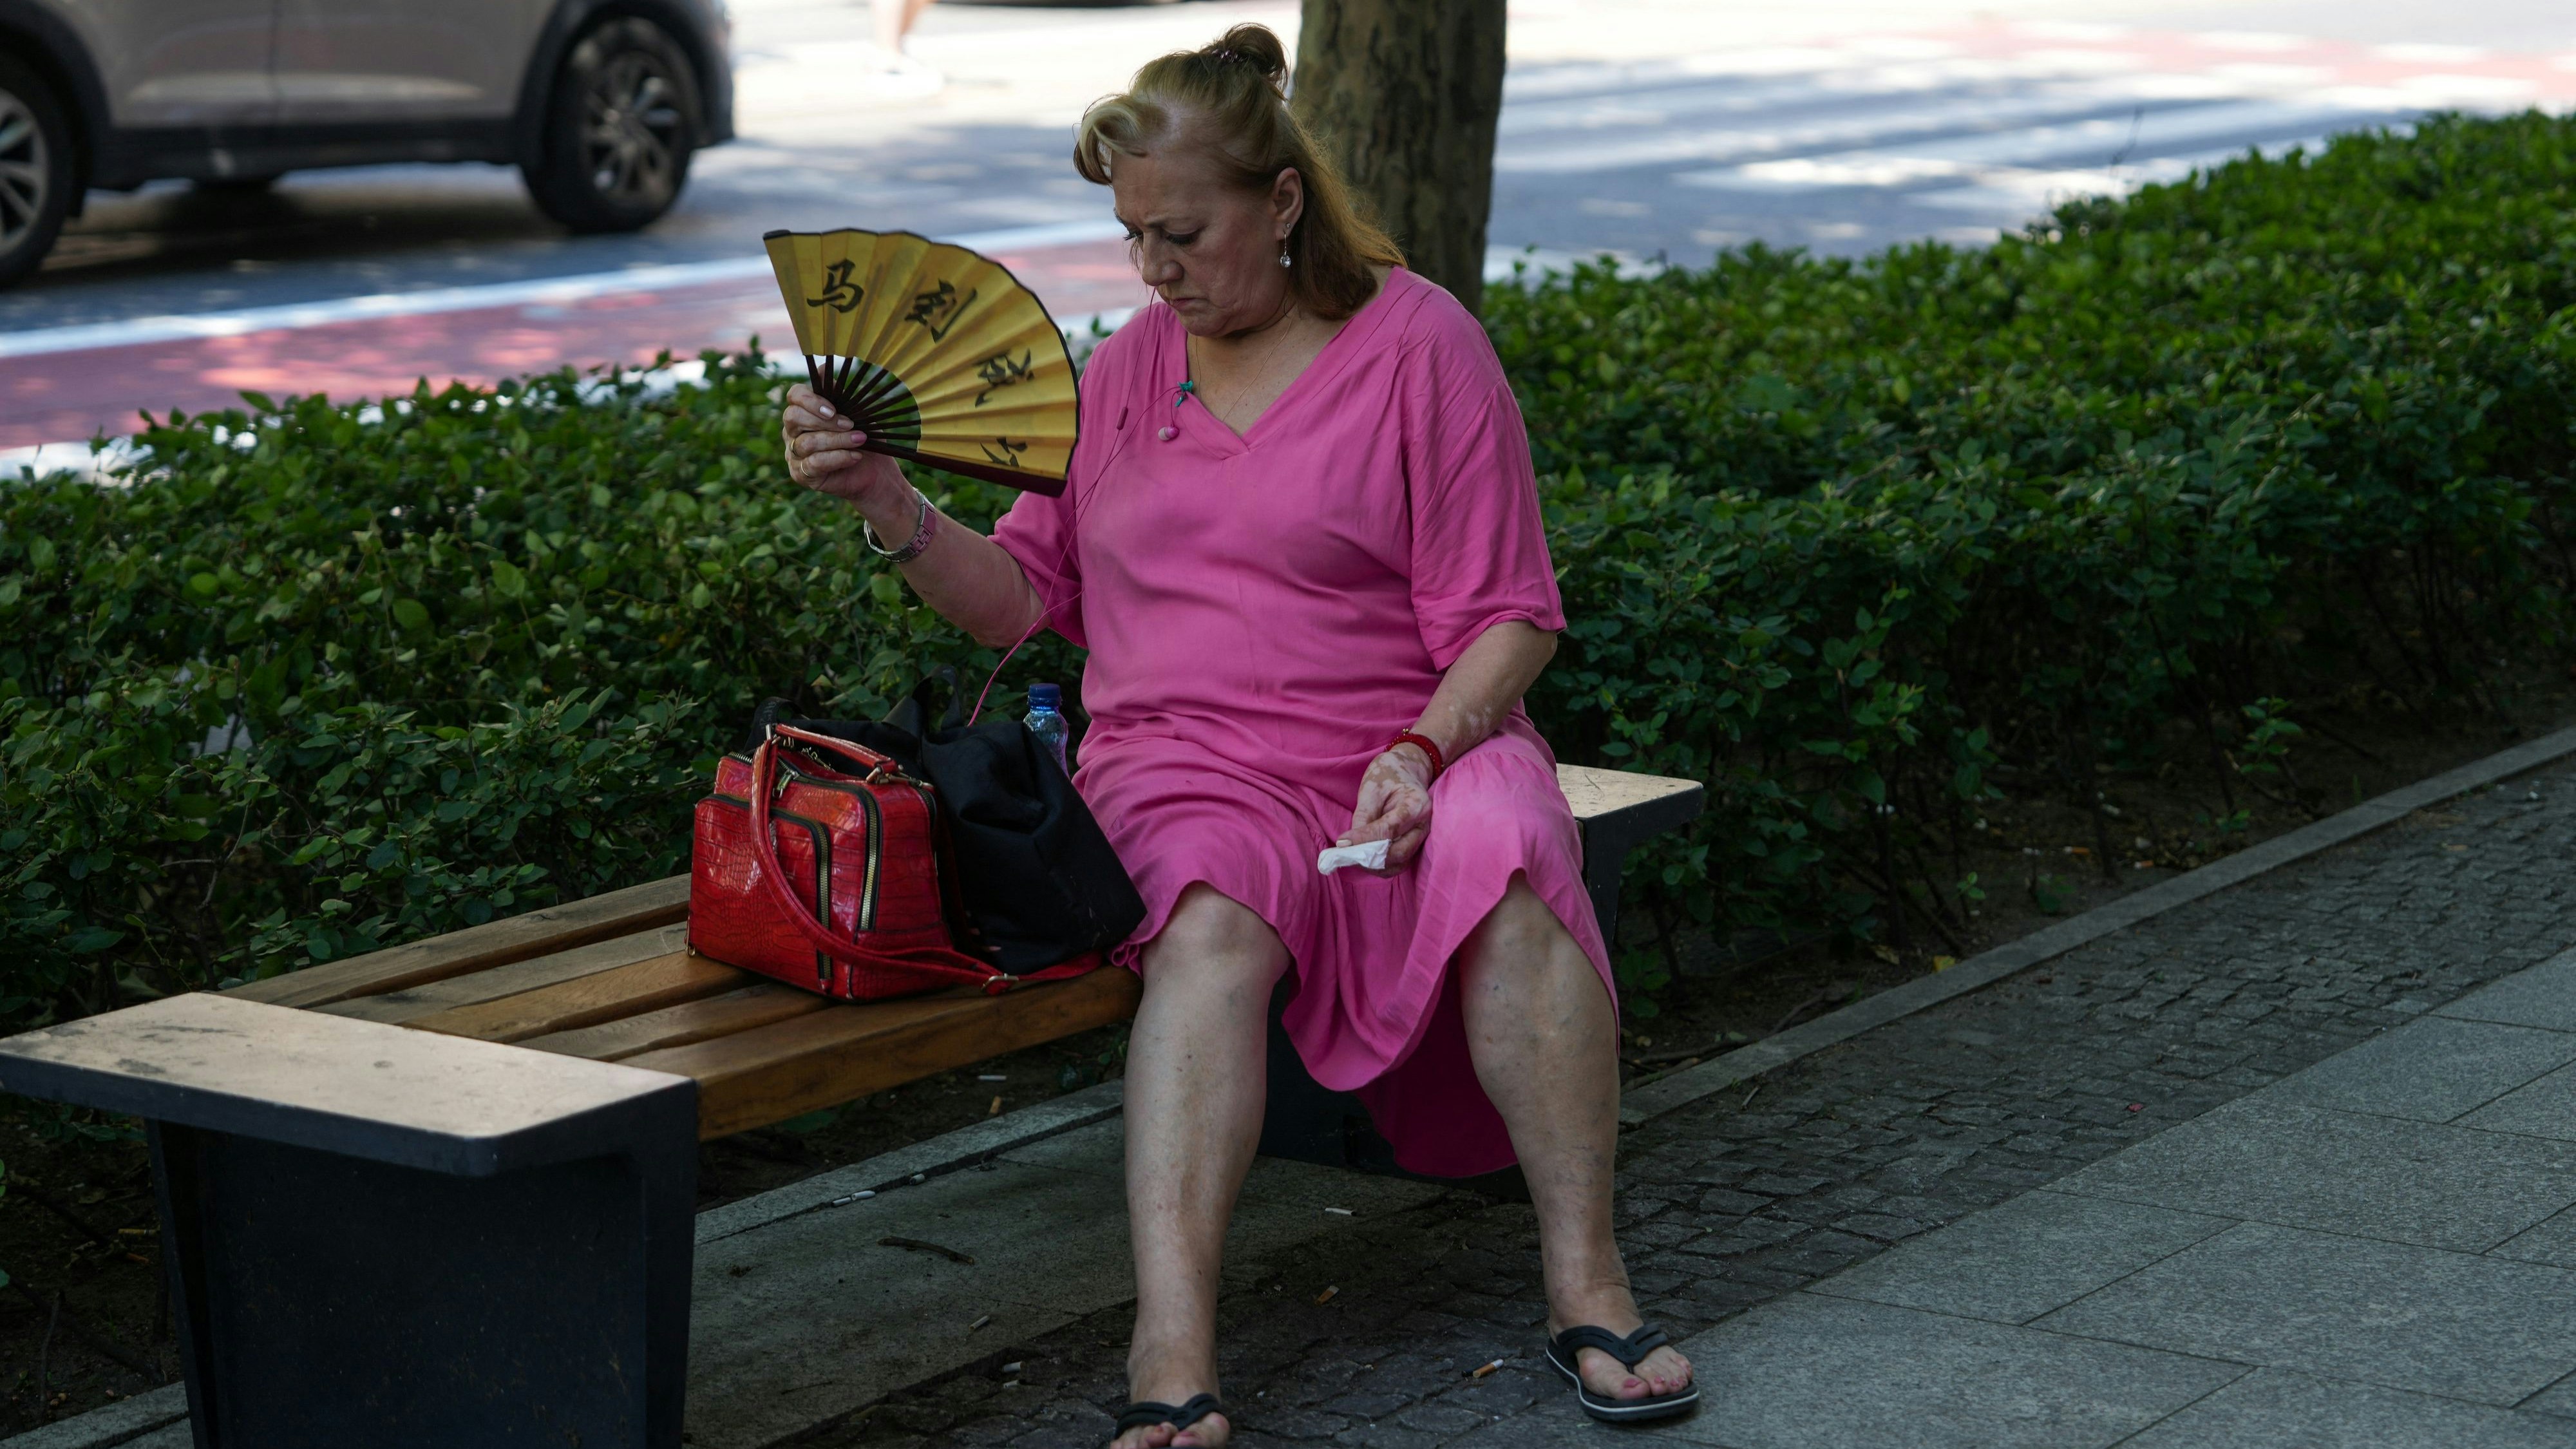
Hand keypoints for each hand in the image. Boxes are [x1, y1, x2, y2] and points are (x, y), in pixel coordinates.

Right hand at [782, 384, 906, 508]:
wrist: (874, 471)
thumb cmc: (862, 438)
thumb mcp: (856, 413)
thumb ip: (839, 393)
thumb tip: (824, 368)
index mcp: (803, 411)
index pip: (794, 396)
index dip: (810, 400)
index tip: (833, 408)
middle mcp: (793, 431)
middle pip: (793, 417)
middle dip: (824, 421)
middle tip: (850, 425)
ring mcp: (794, 454)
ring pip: (807, 442)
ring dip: (837, 440)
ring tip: (860, 440)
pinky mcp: (801, 474)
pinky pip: (814, 463)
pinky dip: (838, 458)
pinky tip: (856, 456)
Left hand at [1340, 744, 1434, 871]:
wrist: (1406, 770)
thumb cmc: (1388, 775)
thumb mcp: (1371, 789)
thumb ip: (1363, 817)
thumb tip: (1349, 845)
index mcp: (1417, 805)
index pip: (1389, 830)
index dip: (1364, 840)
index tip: (1342, 844)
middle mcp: (1425, 825)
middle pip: (1398, 853)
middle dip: (1370, 858)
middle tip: (1346, 854)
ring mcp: (1422, 838)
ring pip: (1399, 863)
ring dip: (1374, 865)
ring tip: (1353, 856)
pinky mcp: (1416, 845)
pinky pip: (1399, 863)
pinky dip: (1381, 865)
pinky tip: (1365, 857)